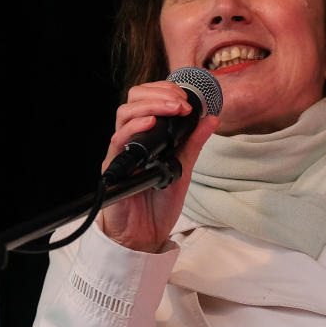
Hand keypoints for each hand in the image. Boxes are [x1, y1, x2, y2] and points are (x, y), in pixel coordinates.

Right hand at [98, 80, 219, 251]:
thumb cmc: (160, 203)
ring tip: (172, 108)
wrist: (146, 234)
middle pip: (134, 101)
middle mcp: (132, 139)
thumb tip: (212, 118)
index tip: (187, 99)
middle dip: (158, 93)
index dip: (165, 92)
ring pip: (124, 114)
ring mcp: (121, 151)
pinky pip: (118, 141)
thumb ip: (194, 142)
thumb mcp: (183, 167)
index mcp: (147, 136)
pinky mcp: (113, 167)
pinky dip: (134, 128)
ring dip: (150, 105)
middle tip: (181, 102)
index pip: (148, 100)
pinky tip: (149, 123)